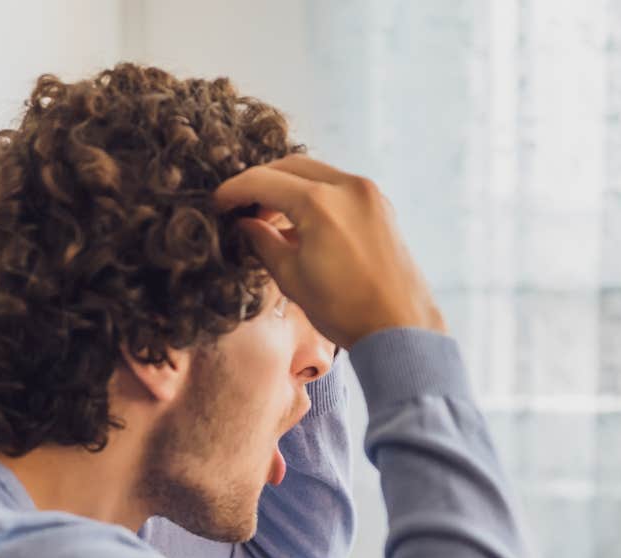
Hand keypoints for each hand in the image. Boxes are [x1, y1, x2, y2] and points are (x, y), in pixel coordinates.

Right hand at [213, 155, 443, 348]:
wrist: (401, 327)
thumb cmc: (346, 310)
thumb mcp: (292, 278)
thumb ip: (262, 243)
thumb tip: (245, 225)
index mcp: (320, 203)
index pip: (263, 181)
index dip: (233, 191)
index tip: (218, 204)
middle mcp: (347, 187)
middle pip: (289, 166)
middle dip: (261, 183)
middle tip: (242, 208)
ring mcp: (368, 193)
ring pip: (315, 172)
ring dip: (288, 187)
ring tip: (270, 217)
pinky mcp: (381, 205)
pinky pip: (338, 186)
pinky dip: (315, 194)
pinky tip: (302, 222)